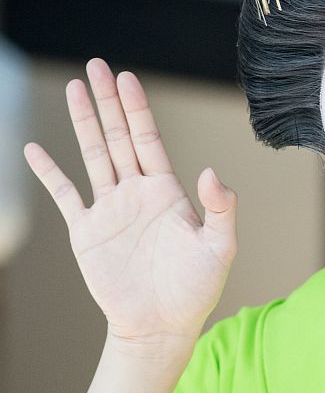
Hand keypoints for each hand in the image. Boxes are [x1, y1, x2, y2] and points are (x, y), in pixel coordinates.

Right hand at [24, 58, 237, 349]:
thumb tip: (211, 172)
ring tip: (73, 89)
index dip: (137, 108)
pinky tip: (35, 149)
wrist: (162, 327)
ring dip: (83, 123)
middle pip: (118, 136)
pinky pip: (64, 195)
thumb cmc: (196, 289)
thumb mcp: (220, 247)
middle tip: (96, 66)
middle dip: (107, 101)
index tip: (126, 77)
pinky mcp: (86, 233)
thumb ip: (221, 208)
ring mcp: (109, 209)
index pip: (149, 138)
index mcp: (166, 190)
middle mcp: (136, 191)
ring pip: (93, 155)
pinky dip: (49, 173)